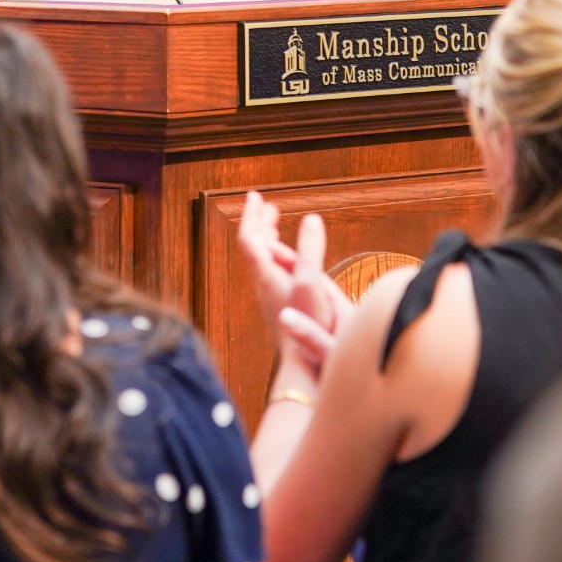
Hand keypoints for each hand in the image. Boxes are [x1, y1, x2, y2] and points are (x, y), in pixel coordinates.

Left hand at [237, 193, 352, 378]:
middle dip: (259, 223)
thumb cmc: (308, 325)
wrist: (304, 365)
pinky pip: (271, 272)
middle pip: (253, 248)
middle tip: (266, 205)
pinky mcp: (278, 306)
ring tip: (274, 224)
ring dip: (267, 238)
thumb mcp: (311, 284)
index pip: (250, 238)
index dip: (251, 216)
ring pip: (262, 261)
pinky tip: (288, 259)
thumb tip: (311, 219)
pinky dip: (277, 256)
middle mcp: (263, 285)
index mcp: (268, 276)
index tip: (255, 196)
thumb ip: (309, 252)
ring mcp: (269, 296)